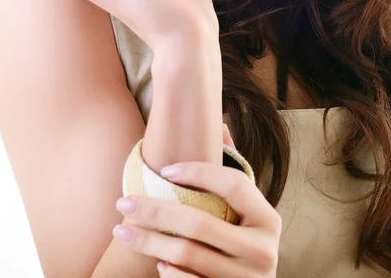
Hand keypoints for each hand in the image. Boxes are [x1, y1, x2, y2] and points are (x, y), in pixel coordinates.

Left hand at [114, 126, 281, 276]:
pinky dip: (169, 271)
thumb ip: (235, 174)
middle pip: (200, 222)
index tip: (165, 170)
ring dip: (149, 241)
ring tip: (122, 230)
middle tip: (123, 202)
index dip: (199, 172)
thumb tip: (221, 126)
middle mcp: (263, 250)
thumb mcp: (249, 213)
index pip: (234, 184)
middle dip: (155, 210)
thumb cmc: (245, 243)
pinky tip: (154, 260)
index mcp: (268, 219)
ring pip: (187, 254)